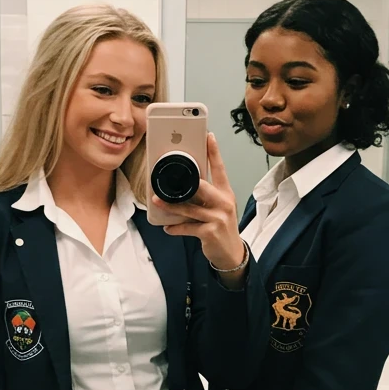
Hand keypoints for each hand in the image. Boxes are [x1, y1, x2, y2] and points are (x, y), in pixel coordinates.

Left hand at [154, 134, 246, 278]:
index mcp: (225, 193)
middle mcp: (224, 203)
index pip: (220, 169)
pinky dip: (175, 228)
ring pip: (190, 208)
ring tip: (158, 201)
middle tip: (174, 175)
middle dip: (189, 181)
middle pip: (204, 187)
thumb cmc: (220, 227)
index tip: (208, 136)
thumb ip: (204, 196)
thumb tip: (181, 186)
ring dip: (171, 206)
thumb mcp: (217, 208)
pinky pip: (188, 227)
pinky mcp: (210, 232)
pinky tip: (167, 228)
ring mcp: (218, 218)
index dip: (214, 152)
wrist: (231, 252)